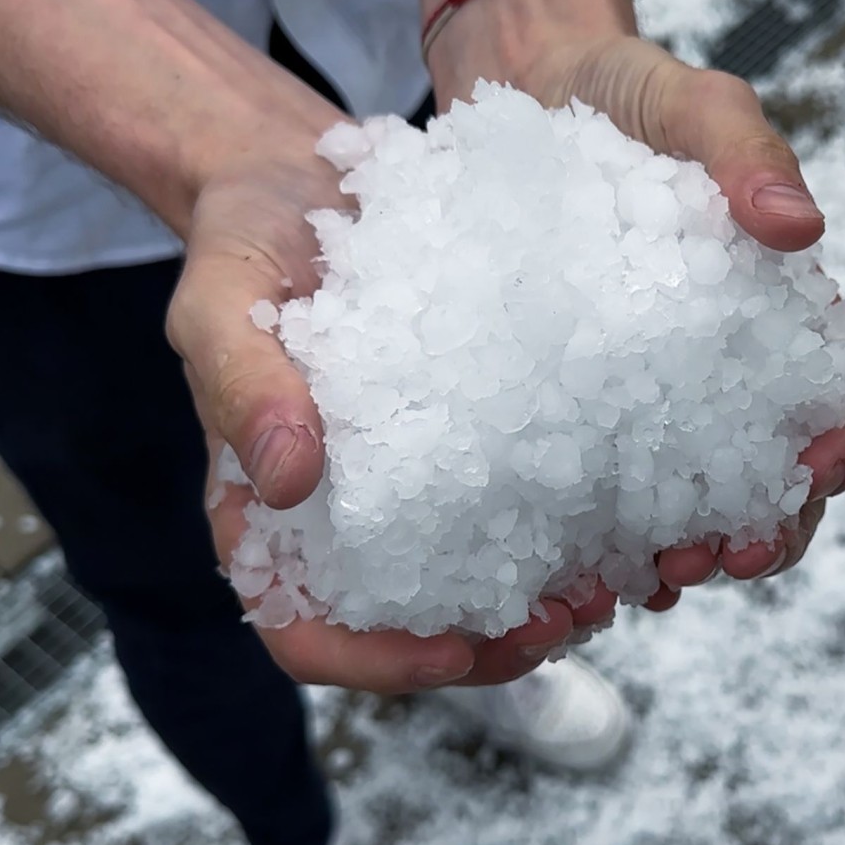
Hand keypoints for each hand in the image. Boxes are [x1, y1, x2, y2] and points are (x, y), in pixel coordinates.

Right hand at [168, 144, 615, 691]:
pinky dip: (568, 520)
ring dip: (543, 599)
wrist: (301, 181)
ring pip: (473, 577)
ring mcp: (412, 480)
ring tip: (610, 582)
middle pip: (409, 625)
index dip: (377, 663)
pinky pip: (516, 495)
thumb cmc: (244, 245)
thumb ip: (240, 383)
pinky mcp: (469, 430)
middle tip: (565, 620)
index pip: (304, 630)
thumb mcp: (220, 302)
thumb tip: (286, 484)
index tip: (453, 651)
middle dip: (491, 646)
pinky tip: (623, 508)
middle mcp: (348, 515)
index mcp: (267, 517)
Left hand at [442, 34, 844, 598]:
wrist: (532, 97)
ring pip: (702, 502)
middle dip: (773, 531)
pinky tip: (585, 564)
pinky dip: (612, 538)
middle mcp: (730, 372)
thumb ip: (746, 151)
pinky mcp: (584, 407)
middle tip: (726, 558)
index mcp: (782, 313)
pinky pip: (612, 490)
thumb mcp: (692, 101)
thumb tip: (802, 229)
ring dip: (695, 552)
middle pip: (783, 478)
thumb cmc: (627, 95)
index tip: (817, 471)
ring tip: (656, 579)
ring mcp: (658, 397)